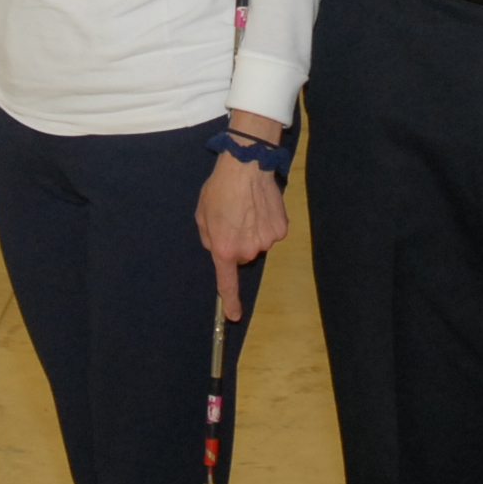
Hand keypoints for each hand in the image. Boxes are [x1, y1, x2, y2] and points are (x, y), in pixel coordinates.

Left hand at [196, 147, 288, 320]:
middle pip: (243, 256)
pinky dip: (267, 223)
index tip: (233, 316)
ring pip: (258, 244)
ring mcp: (267, 241)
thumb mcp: (202, 215)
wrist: (246, 167)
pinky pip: (272, 233)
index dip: (230, 302)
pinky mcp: (281, 229)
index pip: (227, 283)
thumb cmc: (219, 189)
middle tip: (234, 220)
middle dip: (237, 243)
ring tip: (247, 209)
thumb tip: (218, 248)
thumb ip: (209, 239)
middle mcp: (247, 250)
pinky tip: (261, 206)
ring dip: (253, 232)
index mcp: (224, 249)